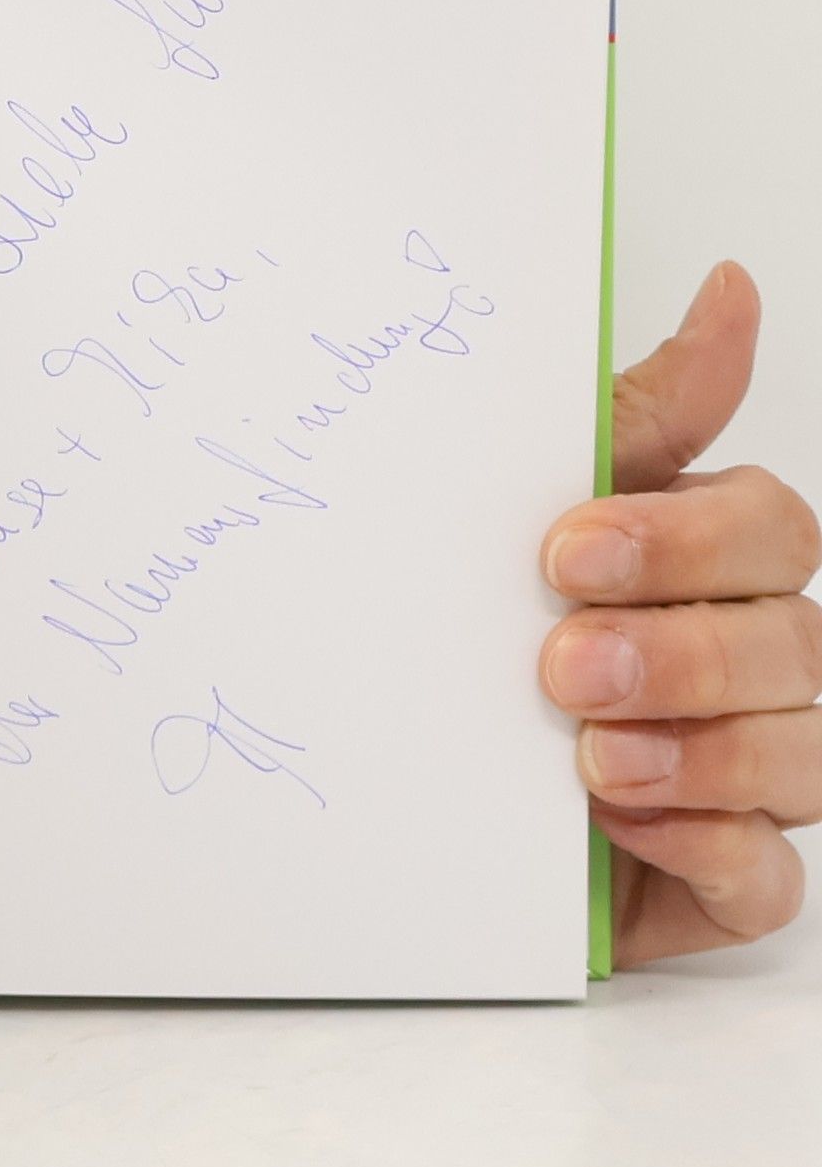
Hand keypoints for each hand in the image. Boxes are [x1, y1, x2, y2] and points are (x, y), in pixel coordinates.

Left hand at [540, 263, 820, 963]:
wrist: (386, 776)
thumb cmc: (474, 628)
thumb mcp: (522, 510)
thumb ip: (635, 419)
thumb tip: (730, 289)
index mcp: (707, 564)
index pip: (769, 527)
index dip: (685, 538)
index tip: (564, 550)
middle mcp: (744, 661)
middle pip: (792, 640)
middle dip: (680, 651)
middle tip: (562, 665)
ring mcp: (742, 772)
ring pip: (801, 756)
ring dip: (698, 752)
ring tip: (588, 757)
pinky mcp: (718, 875)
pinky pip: (769, 876)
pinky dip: (706, 848)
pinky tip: (622, 826)